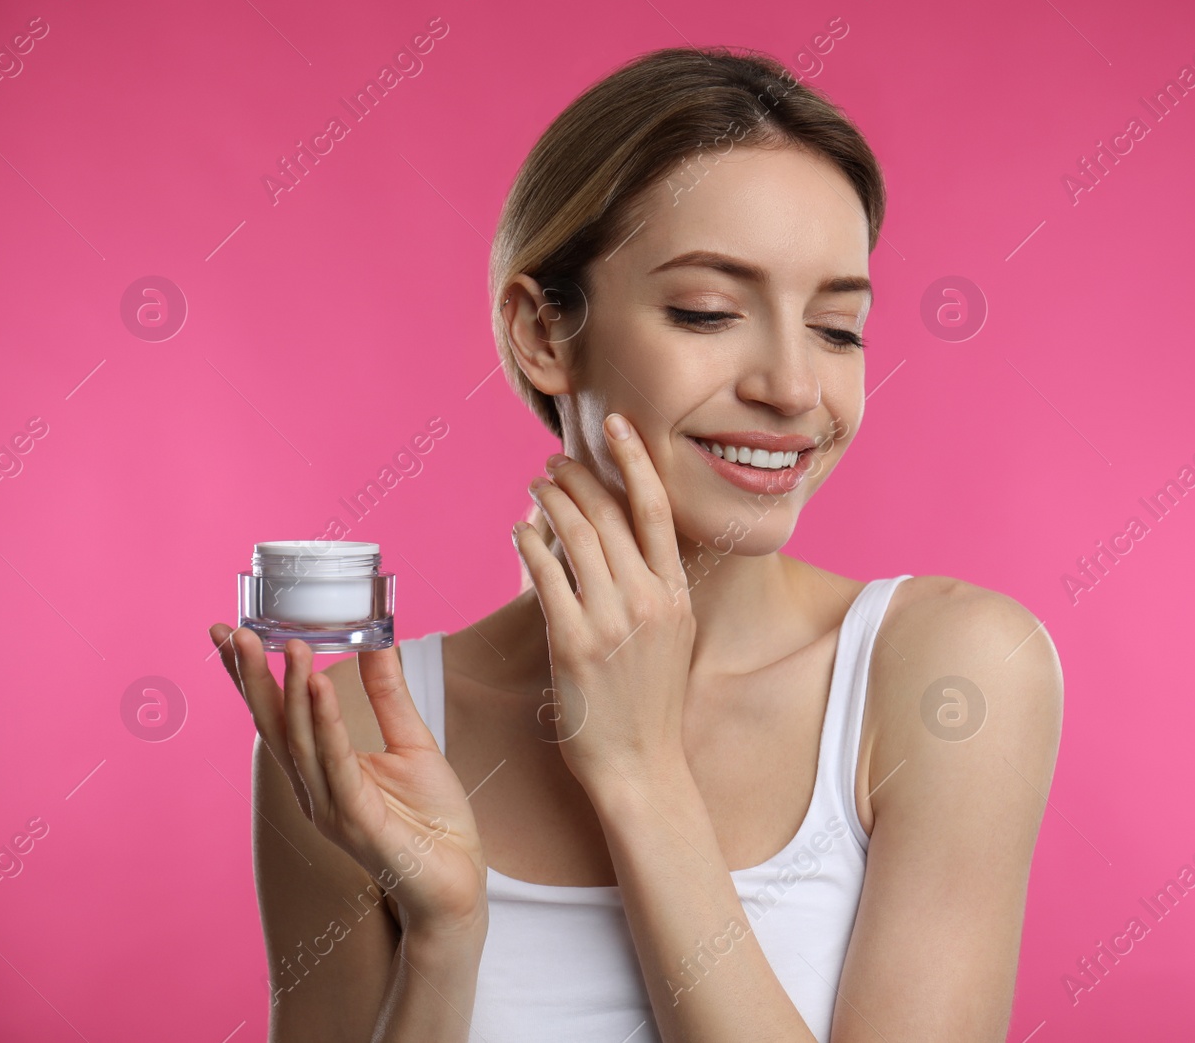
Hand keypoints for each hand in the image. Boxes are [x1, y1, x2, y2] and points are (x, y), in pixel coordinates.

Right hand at [208, 625, 489, 935]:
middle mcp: (314, 789)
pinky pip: (337, 763)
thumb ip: (387, 693)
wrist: (458, 880)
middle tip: (236, 631)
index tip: (227, 633)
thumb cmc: (432, 820)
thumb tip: (377, 639)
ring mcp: (330, 807)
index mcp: (320, 771)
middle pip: (274, 726)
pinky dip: (326, 723)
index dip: (249, 677)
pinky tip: (319, 685)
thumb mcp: (411, 741)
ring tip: (291, 645)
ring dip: (293, 691)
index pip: (276, 716)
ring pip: (302, 741)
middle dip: (252, 678)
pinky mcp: (356, 820)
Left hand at [513, 412, 695, 793]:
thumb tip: (624, 549)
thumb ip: (653, 591)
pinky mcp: (574, 643)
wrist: (643, 767)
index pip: (656, 510)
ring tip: (535, 485)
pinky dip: (530, 544)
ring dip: (551, 501)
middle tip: (555, 460)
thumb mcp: (670, 639)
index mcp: (676, 595)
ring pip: (578, 536)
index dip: (635, 461)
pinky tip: (518, 531)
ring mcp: (612, 620)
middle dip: (579, 476)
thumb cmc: (650, 707)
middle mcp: (648, 599)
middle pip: (610, 514)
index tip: (618, 427)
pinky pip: (547, 577)